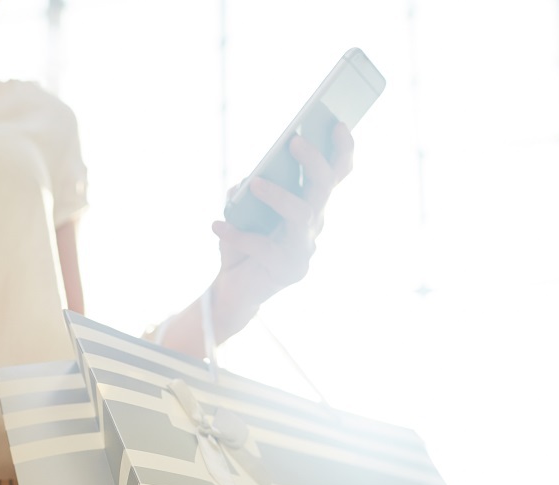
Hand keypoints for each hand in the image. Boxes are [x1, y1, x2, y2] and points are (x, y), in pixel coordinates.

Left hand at [210, 123, 354, 311]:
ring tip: (255, 183)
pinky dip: (237, 235)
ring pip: (302, 214)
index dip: (342, 149)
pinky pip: (263, 247)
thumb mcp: (243, 210)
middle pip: (322, 187)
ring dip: (279, 196)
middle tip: (294, 140)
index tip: (337, 122)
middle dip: (313, 160)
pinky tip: (216, 225)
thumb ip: (248, 190)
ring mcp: (304, 248)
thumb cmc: (243, 243)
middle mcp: (313, 224)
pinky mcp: (288, 270)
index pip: (335, 174)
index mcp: (309, 204)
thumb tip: (248, 180)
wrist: (235, 288)